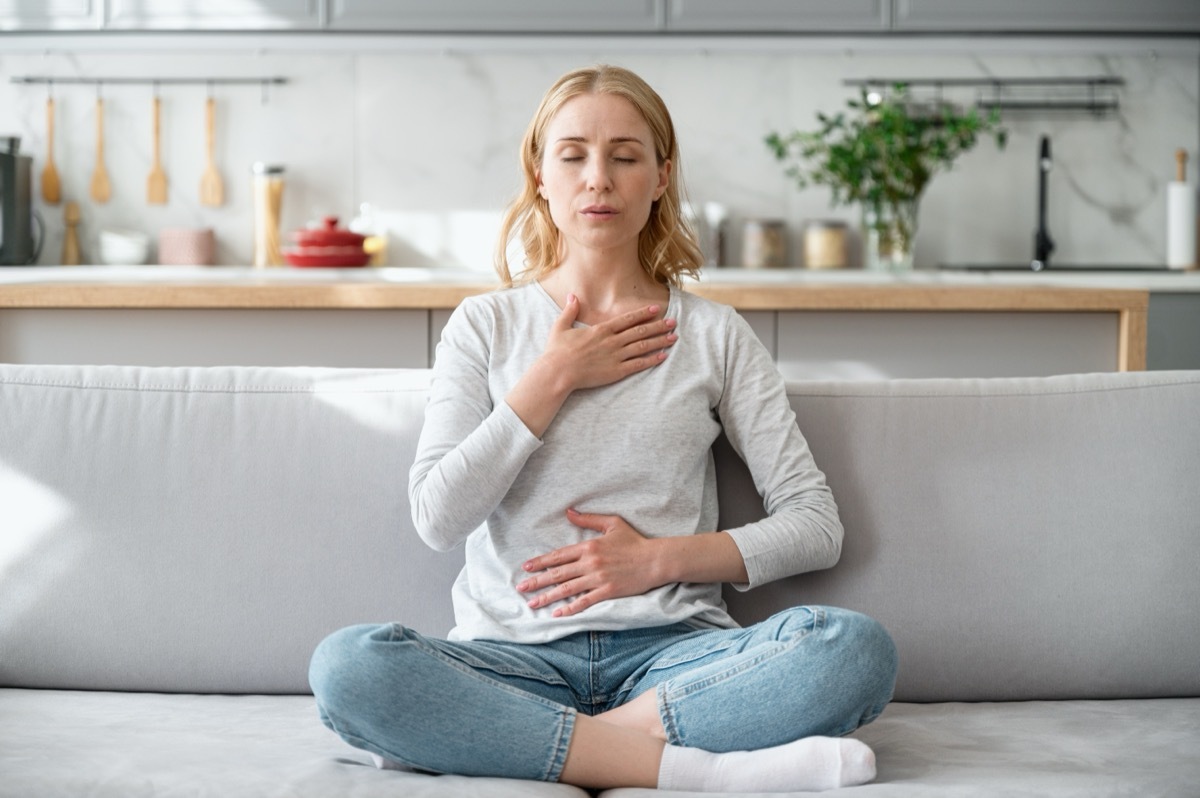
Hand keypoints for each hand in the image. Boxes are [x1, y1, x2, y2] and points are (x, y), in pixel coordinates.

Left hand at [516, 509, 665, 617]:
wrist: (655, 559)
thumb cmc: (635, 541)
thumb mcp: (612, 524)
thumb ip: (588, 519)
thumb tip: (569, 511)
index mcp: (589, 546)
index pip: (559, 555)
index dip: (541, 562)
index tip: (526, 567)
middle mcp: (590, 563)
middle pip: (558, 573)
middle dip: (537, 581)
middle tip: (521, 588)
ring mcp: (598, 578)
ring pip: (567, 589)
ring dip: (548, 596)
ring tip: (532, 603)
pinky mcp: (607, 591)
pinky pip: (584, 601)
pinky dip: (570, 608)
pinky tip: (557, 613)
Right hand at [543, 294, 676, 393]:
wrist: (557, 372)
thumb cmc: (557, 351)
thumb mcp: (561, 326)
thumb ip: (570, 310)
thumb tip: (572, 296)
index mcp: (601, 330)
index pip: (627, 319)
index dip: (643, 313)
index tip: (656, 309)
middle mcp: (612, 341)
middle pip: (640, 331)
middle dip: (658, 326)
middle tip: (673, 322)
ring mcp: (615, 357)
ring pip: (643, 346)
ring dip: (659, 341)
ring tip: (673, 337)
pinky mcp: (616, 372)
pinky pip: (638, 364)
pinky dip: (652, 360)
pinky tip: (663, 356)